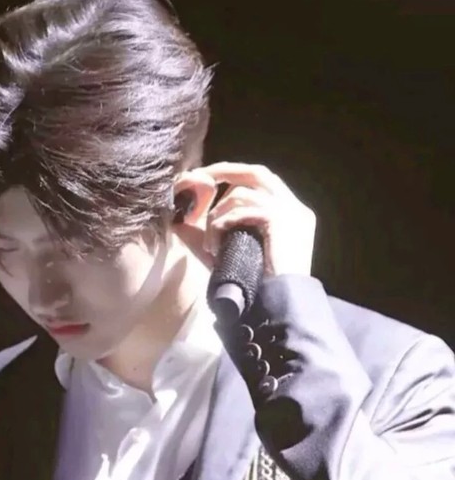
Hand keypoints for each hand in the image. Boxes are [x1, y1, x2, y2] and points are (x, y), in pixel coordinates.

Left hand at [172, 162, 316, 276]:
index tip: (206, 181)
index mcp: (291, 213)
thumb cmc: (258, 287)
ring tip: (209, 245)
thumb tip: (184, 220)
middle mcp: (295, 207)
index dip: (232, 175)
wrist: (282, 307)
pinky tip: (214, 247)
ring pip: (241, 194)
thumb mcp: (238, 253)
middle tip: (194, 180)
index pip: (261, 180)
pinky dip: (221, 224)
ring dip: (215, 216)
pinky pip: (241, 210)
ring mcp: (291, 211)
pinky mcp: (280, 219)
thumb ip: (219, 232)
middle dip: (222, 173)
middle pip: (255, 173)